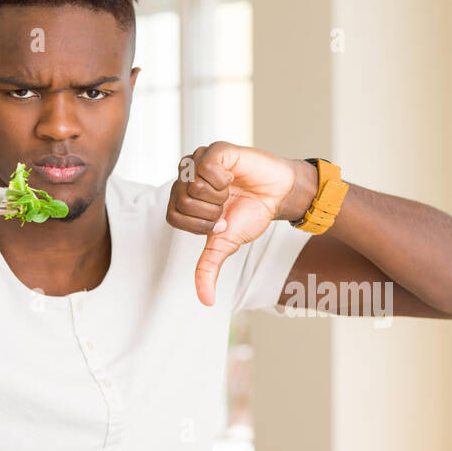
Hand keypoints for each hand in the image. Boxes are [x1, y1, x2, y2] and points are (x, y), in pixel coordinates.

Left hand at [165, 141, 314, 305]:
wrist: (278, 195)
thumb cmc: (250, 213)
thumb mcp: (226, 244)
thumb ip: (209, 268)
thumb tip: (206, 300)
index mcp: (183, 199)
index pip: (173, 216)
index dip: (199, 224)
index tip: (219, 222)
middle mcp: (186, 178)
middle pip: (182, 201)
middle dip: (211, 212)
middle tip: (227, 205)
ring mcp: (198, 161)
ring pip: (192, 185)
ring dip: (219, 195)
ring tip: (231, 189)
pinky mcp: (214, 150)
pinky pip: (205, 166)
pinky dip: (223, 179)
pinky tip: (233, 175)